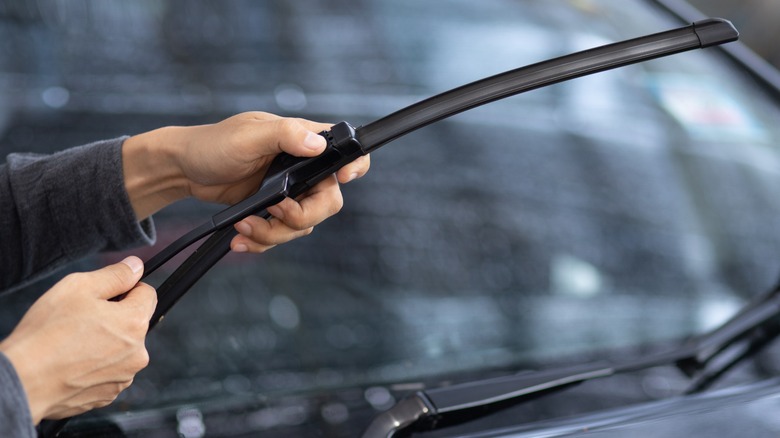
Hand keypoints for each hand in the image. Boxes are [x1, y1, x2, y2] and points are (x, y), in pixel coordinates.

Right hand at [0, 257, 155, 423]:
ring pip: (122, 349)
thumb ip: (115, 275)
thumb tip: (136, 267)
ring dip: (107, 342)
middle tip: (82, 319)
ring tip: (73, 343)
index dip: (126, 288)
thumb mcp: (79, 287)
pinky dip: (96, 365)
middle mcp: (138, 353)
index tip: (105, 294)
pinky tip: (73, 362)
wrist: (23, 380)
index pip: (147, 294)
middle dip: (116, 316)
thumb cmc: (47, 333)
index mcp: (135, 322)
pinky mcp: (109, 394)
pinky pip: (109, 371)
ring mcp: (124, 377)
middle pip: (135, 322)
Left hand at [122, 112, 370, 251]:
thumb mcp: (248, 136)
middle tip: (274, 211)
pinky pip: (282, 235)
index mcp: (303, 141)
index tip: (342, 180)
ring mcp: (289, 192)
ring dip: (274, 233)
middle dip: (302, 216)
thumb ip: (285, 135)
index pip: (345, 151)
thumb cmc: (213, 144)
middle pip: (328, 201)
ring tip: (244, 226)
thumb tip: (318, 143)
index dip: (354, 167)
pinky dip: (262, 240)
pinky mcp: (273, 211)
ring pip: (304, 225)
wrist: (184, 171)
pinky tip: (241, 237)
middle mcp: (302, 168)